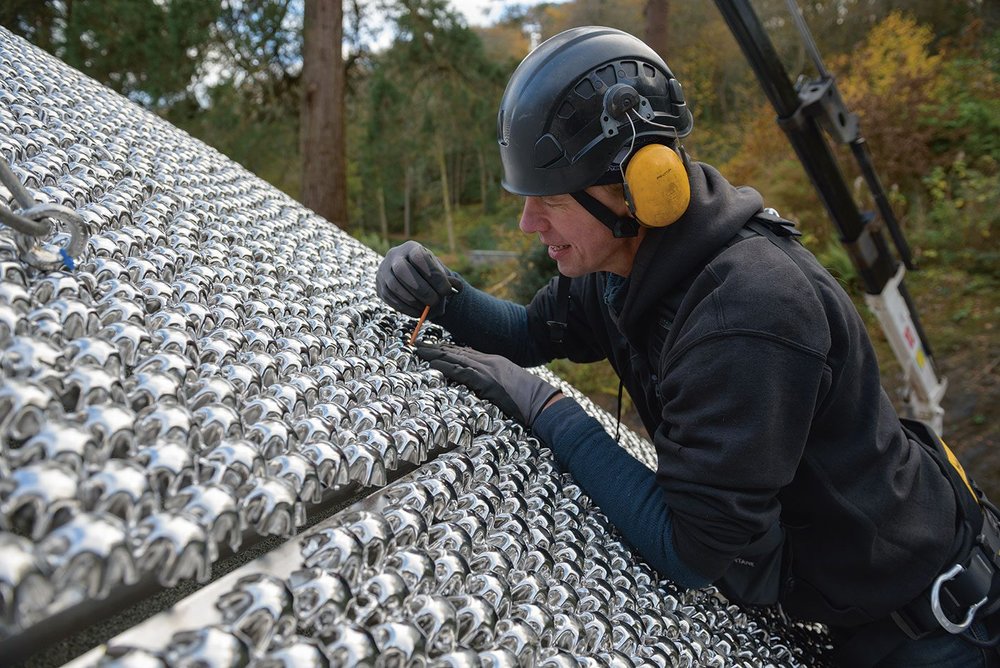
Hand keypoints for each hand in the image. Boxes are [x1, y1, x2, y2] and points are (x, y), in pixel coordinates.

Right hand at [376, 241, 462, 317]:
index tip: (446, 290)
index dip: (433, 275)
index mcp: (411, 248)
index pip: (419, 258)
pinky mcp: (380, 287)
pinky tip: (418, 313)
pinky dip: (406, 308)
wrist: (411, 277)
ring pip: (394, 286)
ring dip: (413, 300)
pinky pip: (390, 298)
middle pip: (402, 270)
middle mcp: (394, 256)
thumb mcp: (438, 272)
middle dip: (421, 289)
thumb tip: (456, 287)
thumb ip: (447, 279)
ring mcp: (383, 271)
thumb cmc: (428, 274)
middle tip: (435, 301)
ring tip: (427, 308)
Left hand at [415, 343, 562, 427]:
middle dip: (436, 348)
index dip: (448, 349)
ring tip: (417, 350)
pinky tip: (432, 364)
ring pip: (455, 358)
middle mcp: (490, 362)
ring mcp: (488, 370)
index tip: (433, 347)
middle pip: (457, 351)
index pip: (466, 352)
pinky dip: (445, 367)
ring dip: (434, 354)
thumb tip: (483, 388)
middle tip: (416, 344)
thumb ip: (494, 384)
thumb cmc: (530, 400)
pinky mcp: (487, 381)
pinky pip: (462, 372)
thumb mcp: (509, 388)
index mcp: (495, 362)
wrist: (543, 402)